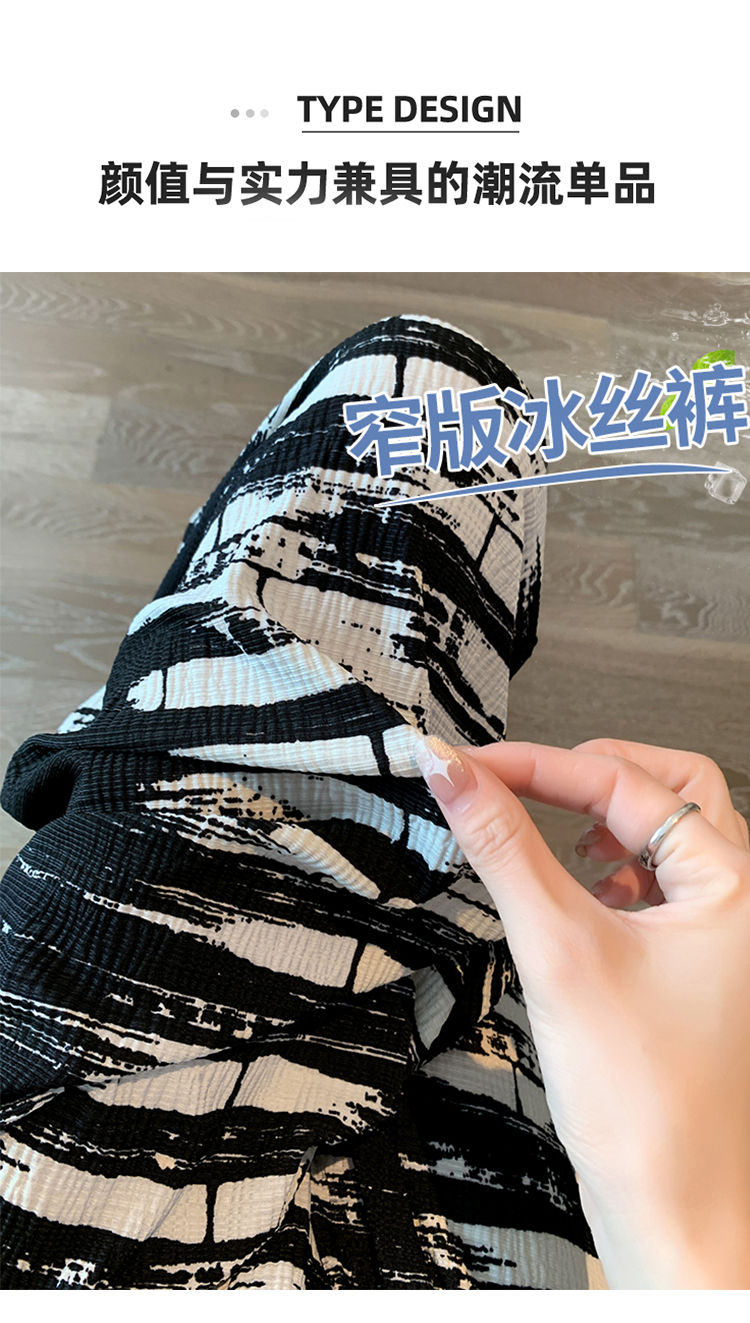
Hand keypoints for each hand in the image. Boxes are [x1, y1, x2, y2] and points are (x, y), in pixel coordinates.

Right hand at [415, 736, 749, 1288]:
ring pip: (669, 836)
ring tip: (554, 841)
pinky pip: (663, 886)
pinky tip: (583, 899)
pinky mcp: (702, 965)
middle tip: (520, 778)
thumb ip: (502, 849)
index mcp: (737, 883)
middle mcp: (744, 901)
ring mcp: (727, 934)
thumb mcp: (560, 953)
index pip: (624, 784)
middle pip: (669, 787)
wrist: (672, 1210)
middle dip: (590, 776)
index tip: (470, 767)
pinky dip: (616, 873)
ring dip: (606, 824)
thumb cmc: (650, 1108)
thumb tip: (456, 778)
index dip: (536, 766)